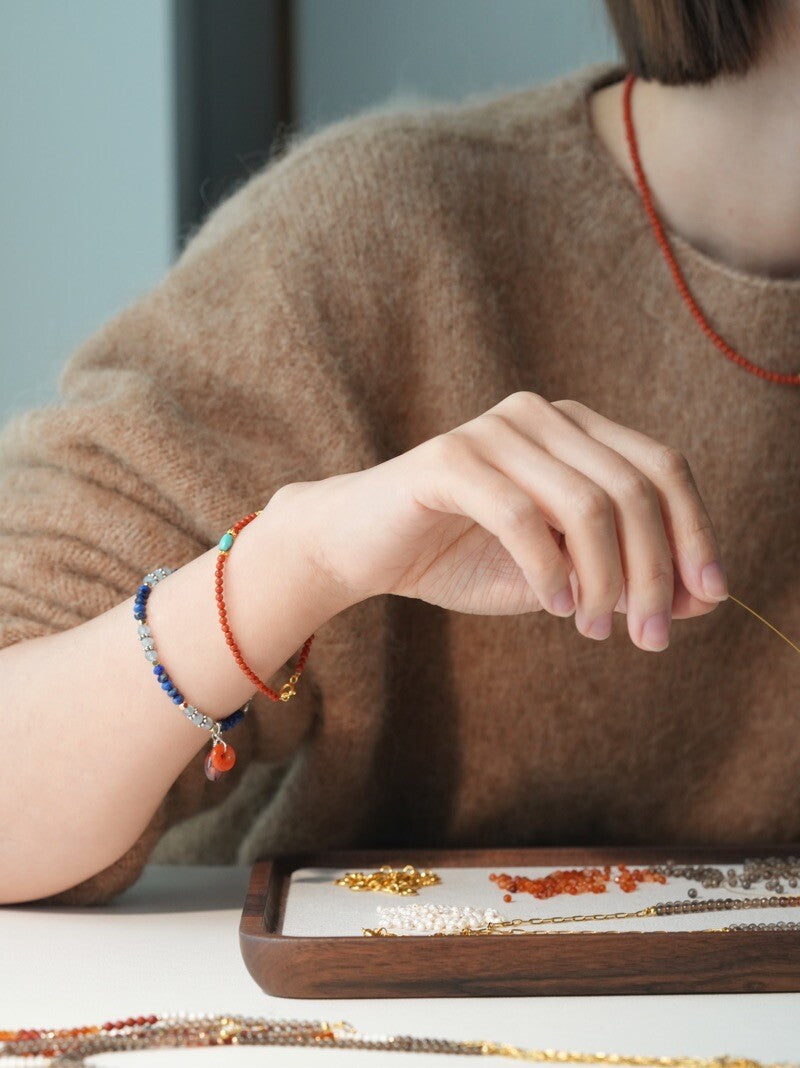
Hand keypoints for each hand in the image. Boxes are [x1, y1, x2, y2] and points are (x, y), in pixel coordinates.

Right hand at [271, 392, 727, 651]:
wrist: (359, 550)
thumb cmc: (459, 557)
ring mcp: (494, 430)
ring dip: (604, 579)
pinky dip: (547, 570)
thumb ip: (625, 578)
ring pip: (587, 503)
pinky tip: (550, 605)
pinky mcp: (449, 459)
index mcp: (574, 429)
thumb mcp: (559, 576)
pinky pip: (521, 516)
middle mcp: (541, 415)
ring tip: (592, 628)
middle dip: (653, 571)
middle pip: (634, 487)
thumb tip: (706, 599)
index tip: (709, 598)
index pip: (661, 467)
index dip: (695, 532)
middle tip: (650, 637)